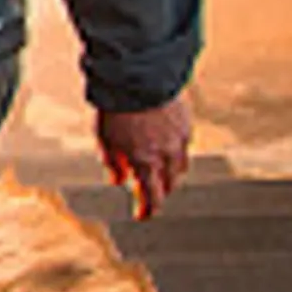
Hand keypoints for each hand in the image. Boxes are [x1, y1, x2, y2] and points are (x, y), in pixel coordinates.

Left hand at [95, 93, 193, 220]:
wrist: (137, 74)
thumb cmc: (115, 106)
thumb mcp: (104, 137)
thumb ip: (113, 162)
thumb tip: (119, 180)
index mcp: (144, 160)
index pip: (151, 195)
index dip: (148, 209)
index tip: (142, 216)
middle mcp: (166, 153)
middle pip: (169, 184)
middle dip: (160, 193)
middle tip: (151, 195)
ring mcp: (179, 138)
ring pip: (180, 167)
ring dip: (171, 176)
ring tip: (161, 176)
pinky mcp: (186, 122)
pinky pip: (184, 146)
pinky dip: (175, 154)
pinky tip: (167, 150)